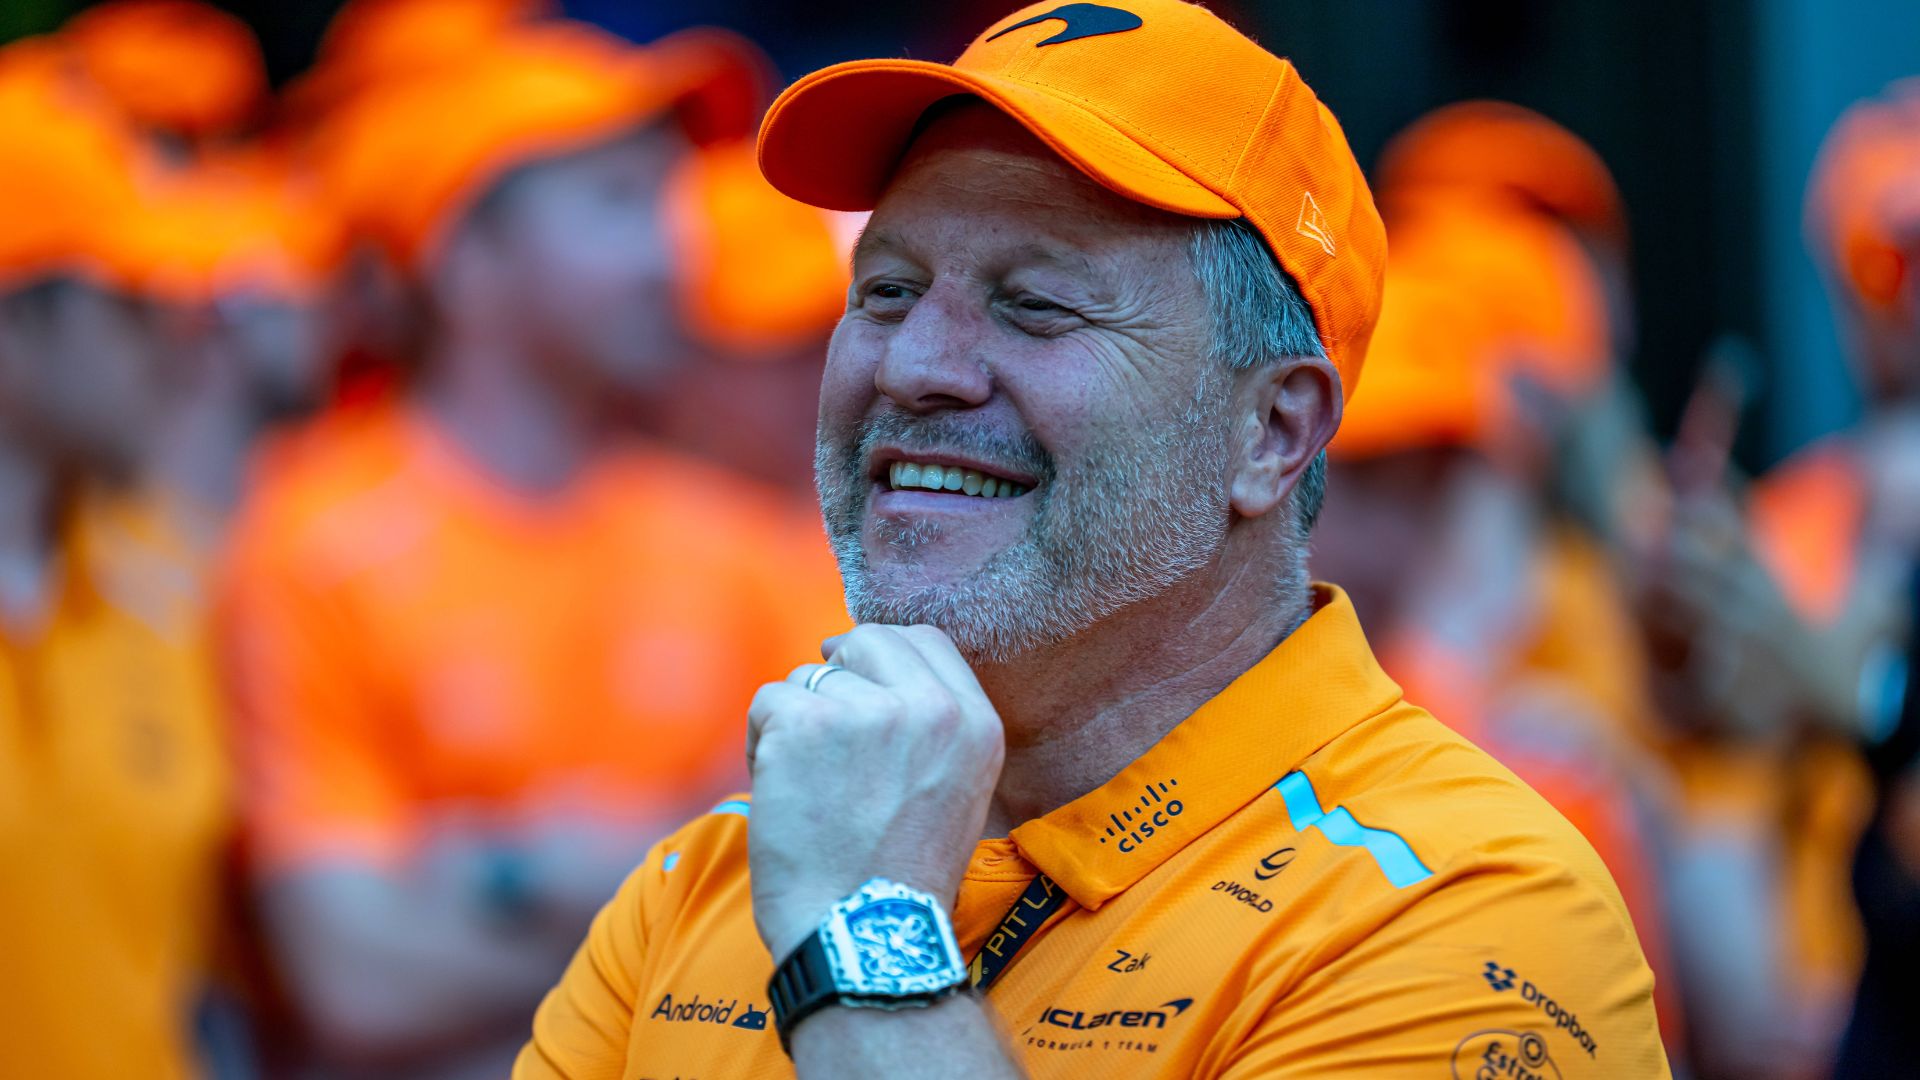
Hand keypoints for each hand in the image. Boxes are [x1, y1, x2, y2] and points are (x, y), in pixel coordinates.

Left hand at [745, 624, 1005, 961]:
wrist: (863, 936)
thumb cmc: (899, 878)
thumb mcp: (956, 792)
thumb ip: (931, 727)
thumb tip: (872, 672)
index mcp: (975, 724)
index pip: (927, 641)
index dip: (883, 654)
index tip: (858, 677)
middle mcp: (929, 708)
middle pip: (866, 641)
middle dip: (837, 675)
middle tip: (819, 725)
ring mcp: (866, 712)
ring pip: (809, 678)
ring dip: (796, 721)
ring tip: (808, 787)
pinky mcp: (804, 724)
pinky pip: (768, 702)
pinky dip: (761, 744)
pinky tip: (780, 791)